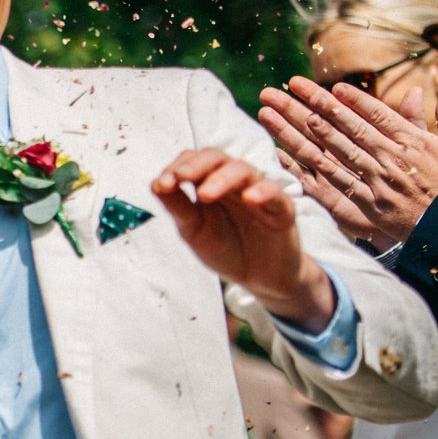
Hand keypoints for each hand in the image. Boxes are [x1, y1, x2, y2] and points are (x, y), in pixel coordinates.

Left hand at [152, 147, 334, 330]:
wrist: (260, 280)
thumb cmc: (227, 250)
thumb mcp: (195, 231)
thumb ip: (178, 208)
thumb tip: (155, 184)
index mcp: (209, 184)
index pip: (193, 162)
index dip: (177, 168)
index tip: (161, 185)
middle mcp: (234, 182)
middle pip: (217, 158)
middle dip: (197, 165)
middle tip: (180, 177)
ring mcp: (259, 192)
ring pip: (243, 171)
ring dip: (222, 178)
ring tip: (205, 194)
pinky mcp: (282, 209)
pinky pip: (275, 193)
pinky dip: (263, 192)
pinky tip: (249, 199)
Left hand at [259, 78, 437, 248]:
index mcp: (412, 140)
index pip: (377, 114)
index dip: (353, 100)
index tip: (333, 87)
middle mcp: (392, 157)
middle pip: (349, 127)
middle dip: (317, 105)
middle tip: (290, 88)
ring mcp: (378, 180)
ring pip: (338, 151)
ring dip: (311, 131)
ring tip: (288, 114)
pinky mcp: (368, 203)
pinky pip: (337, 182)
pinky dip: (316, 168)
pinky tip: (293, 155)